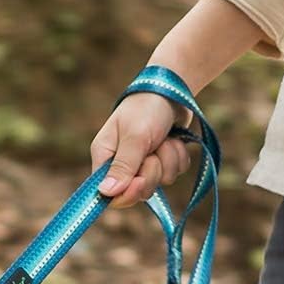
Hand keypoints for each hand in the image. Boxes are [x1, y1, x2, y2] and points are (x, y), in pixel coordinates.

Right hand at [90, 92, 194, 208]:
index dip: (126, 193)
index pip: (109, 193)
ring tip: (164, 138)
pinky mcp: (162, 162)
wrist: (174, 90)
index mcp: (105, 157)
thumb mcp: (135, 136)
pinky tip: (174, 139)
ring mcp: (143, 164)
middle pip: (138, 191)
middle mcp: (121, 164)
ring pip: (159, 182)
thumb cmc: (147, 107)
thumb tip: (105, 193)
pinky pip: (174, 174)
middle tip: (153, 151)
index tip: (139, 181)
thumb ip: (123, 166)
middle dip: (152, 172)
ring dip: (168, 160)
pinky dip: (178, 157)